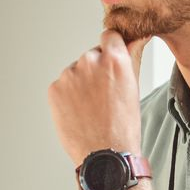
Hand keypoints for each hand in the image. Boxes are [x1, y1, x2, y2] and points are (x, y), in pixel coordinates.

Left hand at [47, 30, 149, 165]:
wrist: (104, 154)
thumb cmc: (123, 125)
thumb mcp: (133, 87)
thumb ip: (131, 58)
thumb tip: (136, 38)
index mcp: (114, 59)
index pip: (109, 36)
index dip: (111, 48)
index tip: (111, 58)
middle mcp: (90, 62)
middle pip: (92, 55)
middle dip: (96, 70)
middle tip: (103, 95)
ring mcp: (69, 75)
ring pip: (76, 72)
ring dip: (81, 84)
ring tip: (91, 108)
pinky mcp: (54, 89)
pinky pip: (62, 86)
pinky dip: (68, 96)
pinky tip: (79, 112)